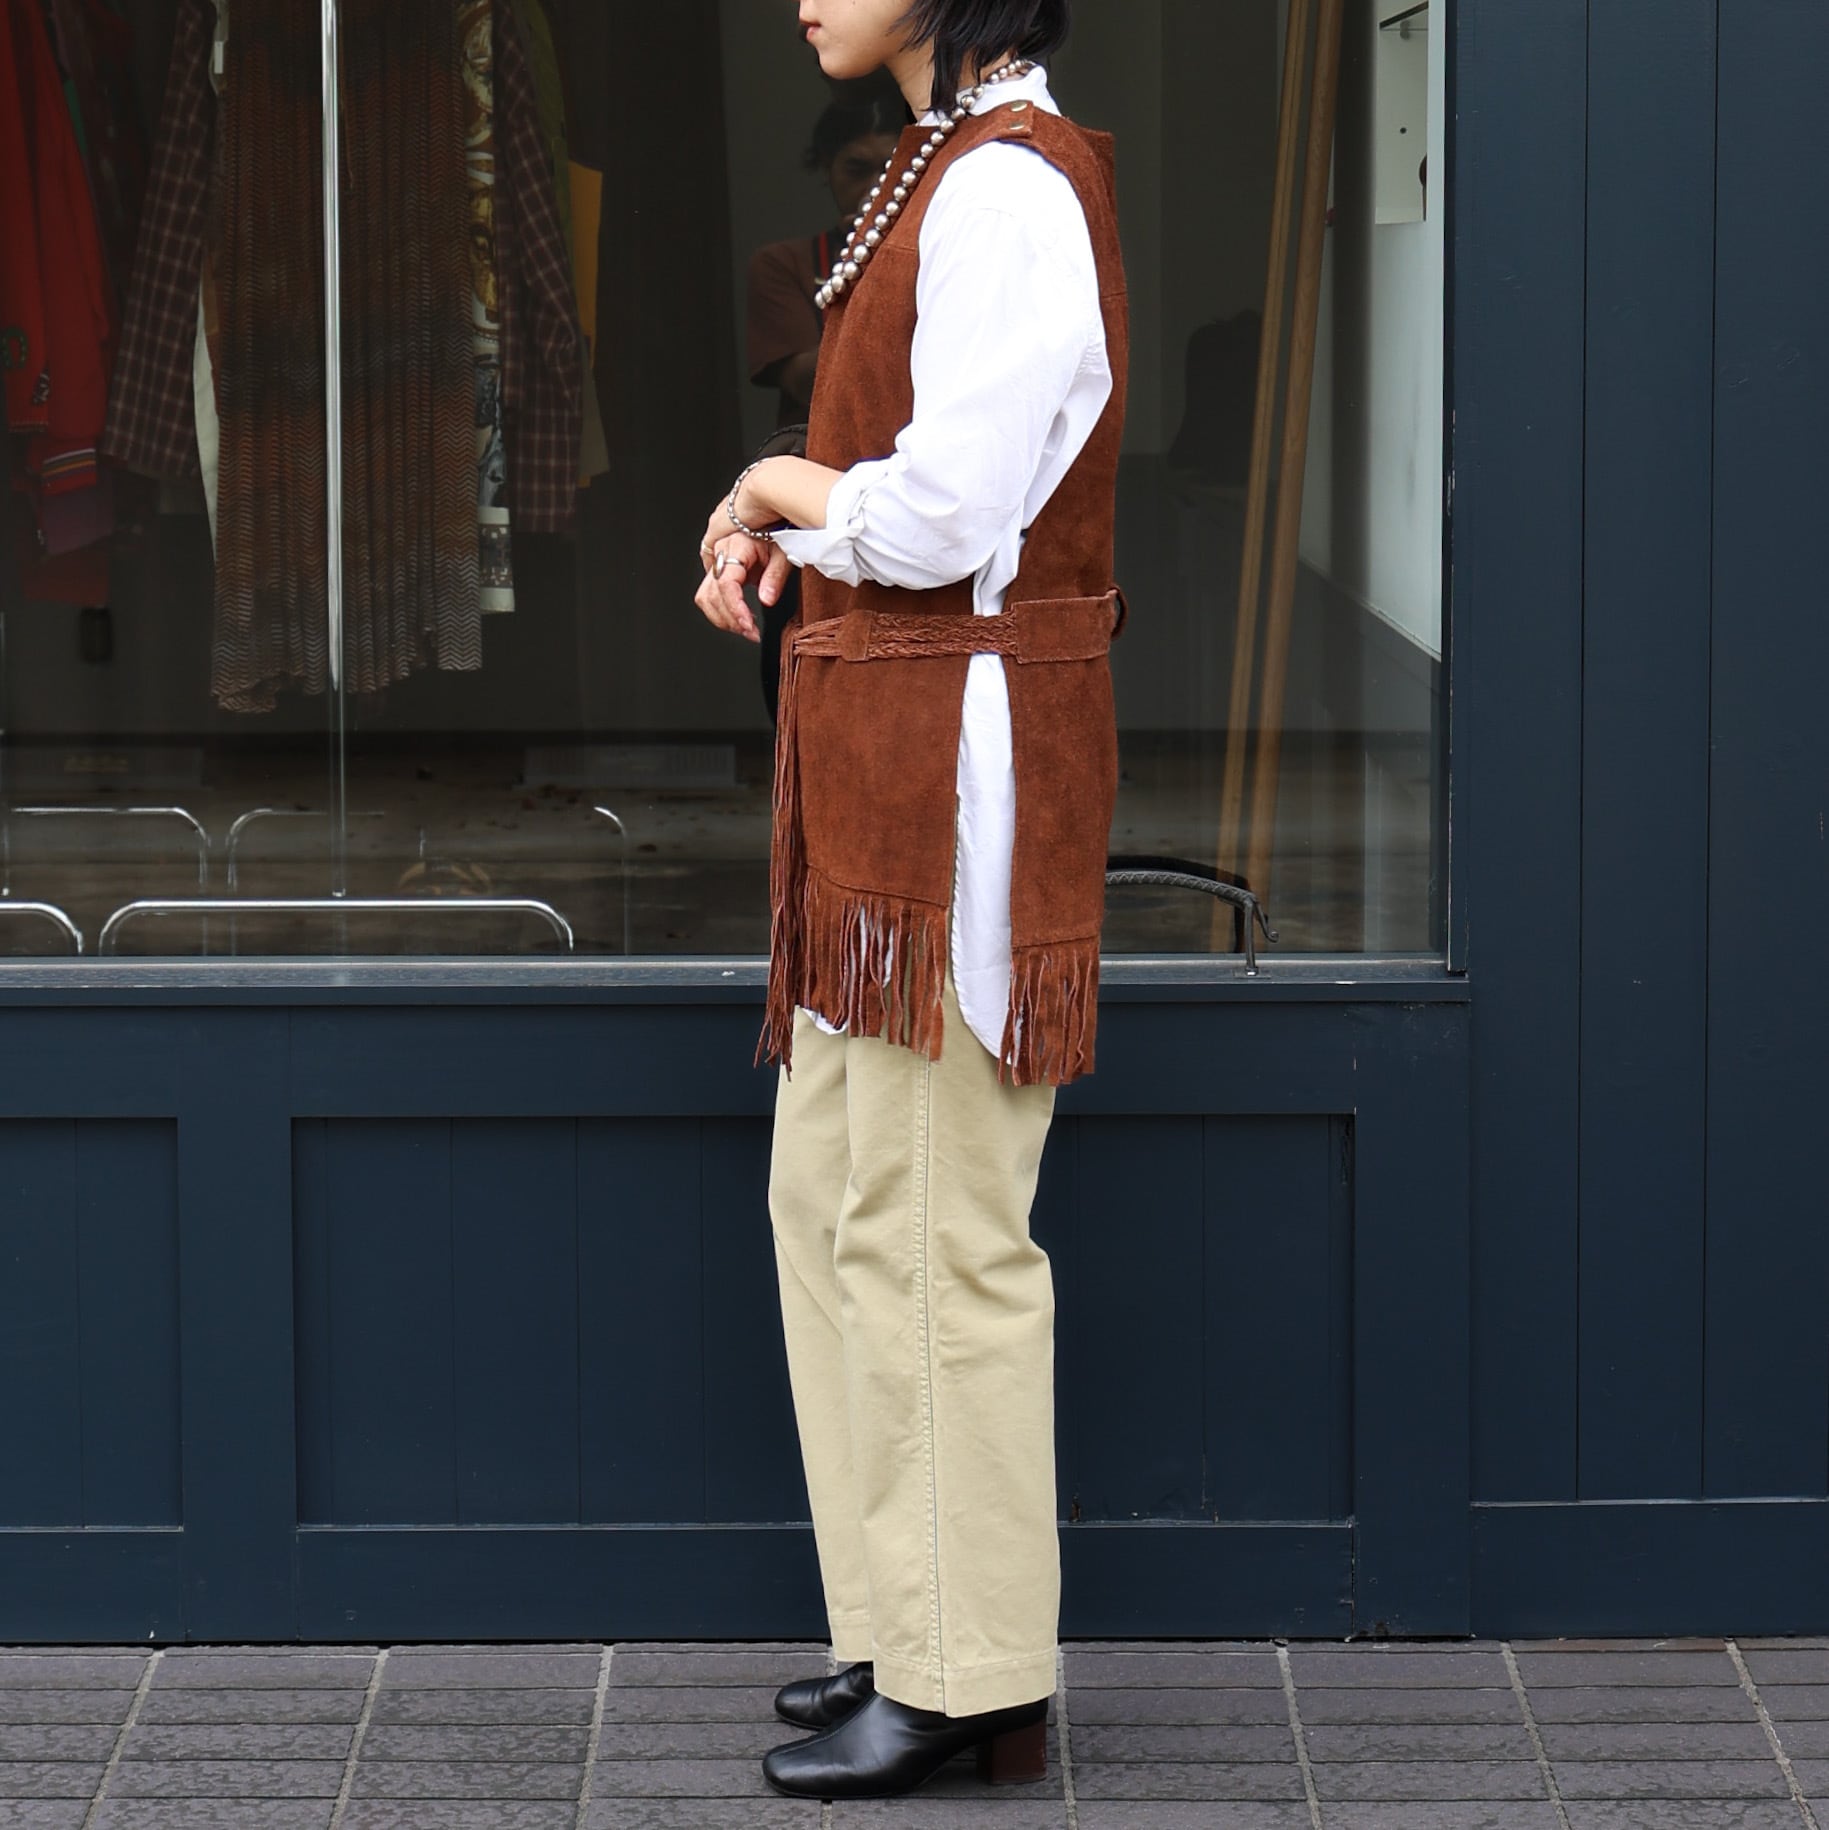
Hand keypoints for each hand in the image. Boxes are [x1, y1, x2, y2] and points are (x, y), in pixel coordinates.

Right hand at [696, 503, 791, 644]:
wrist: (769, 508)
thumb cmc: (778, 526)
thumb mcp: (784, 551)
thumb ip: (775, 576)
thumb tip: (767, 599)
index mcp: (736, 546)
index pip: (727, 585)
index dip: (735, 609)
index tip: (748, 627)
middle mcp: (721, 552)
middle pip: (712, 595)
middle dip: (730, 619)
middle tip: (751, 632)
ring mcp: (716, 558)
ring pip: (705, 595)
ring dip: (722, 616)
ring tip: (745, 626)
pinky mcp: (717, 565)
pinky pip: (709, 590)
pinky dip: (720, 607)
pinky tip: (738, 613)